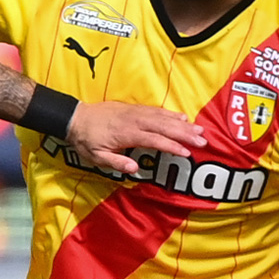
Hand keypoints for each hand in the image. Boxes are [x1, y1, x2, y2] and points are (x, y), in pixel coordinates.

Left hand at [65, 101, 206, 175]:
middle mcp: (134, 121)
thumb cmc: (86, 141)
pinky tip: (182, 118)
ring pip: (162, 116)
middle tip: (203, 140)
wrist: (75, 118)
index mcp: (126, 134)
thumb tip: (135, 169)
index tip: (186, 152)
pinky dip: (170, 114)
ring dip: (182, 124)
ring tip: (199, 129)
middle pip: (163, 126)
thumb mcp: (96, 157)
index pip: (154, 140)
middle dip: (184, 134)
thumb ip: (116, 163)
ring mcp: (135, 113)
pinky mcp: (134, 108)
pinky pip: (156, 110)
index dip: (171, 146)